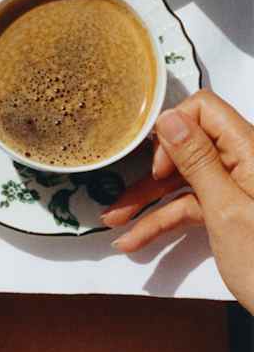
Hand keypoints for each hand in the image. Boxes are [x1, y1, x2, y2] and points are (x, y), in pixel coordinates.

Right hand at [102, 90, 253, 313]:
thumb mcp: (227, 210)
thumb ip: (198, 161)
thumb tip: (170, 118)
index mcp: (250, 150)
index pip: (204, 110)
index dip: (174, 130)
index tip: (158, 165)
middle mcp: (243, 163)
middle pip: (187, 149)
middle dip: (149, 173)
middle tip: (126, 195)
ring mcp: (235, 188)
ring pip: (182, 182)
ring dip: (147, 202)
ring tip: (112, 221)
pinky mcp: (229, 212)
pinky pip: (189, 207)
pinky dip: (163, 222)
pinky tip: (135, 240)